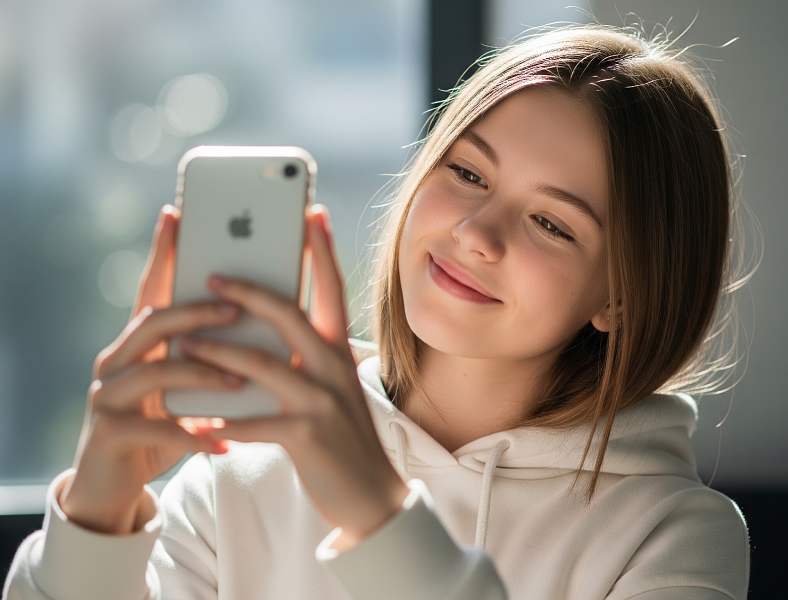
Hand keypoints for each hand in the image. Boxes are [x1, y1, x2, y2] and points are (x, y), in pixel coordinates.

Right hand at [60, 206, 239, 533]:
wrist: (113, 484)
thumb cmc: (159, 424)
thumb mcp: (182, 385)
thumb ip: (206, 355)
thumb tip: (260, 320)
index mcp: (138, 343)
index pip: (153, 290)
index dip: (163, 254)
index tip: (176, 215)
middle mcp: (117, 360)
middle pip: (154, 321)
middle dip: (196, 312)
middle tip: (235, 308)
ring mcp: (108, 397)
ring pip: (153, 371)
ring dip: (199, 372)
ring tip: (237, 381)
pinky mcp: (110, 435)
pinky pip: (155, 430)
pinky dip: (192, 433)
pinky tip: (222, 441)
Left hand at [180, 205, 408, 549]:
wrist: (373, 496)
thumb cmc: (344, 436)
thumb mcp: (334, 388)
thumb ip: (308, 358)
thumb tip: (268, 328)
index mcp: (339, 353)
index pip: (332, 290)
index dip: (322, 250)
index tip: (312, 212)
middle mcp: (333, 368)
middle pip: (290, 314)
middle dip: (248, 291)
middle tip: (212, 275)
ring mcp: (322, 401)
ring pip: (262, 363)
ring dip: (218, 351)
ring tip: (184, 341)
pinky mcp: (306, 435)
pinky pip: (253, 422)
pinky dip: (222, 421)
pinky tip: (197, 421)